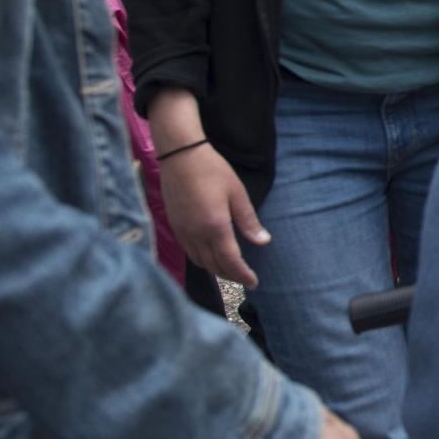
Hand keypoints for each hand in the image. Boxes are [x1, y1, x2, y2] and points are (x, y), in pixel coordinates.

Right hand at [160, 142, 267, 287]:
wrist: (180, 156)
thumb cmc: (213, 171)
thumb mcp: (237, 194)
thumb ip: (249, 221)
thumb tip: (263, 242)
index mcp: (215, 227)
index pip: (230, 261)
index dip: (243, 275)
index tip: (254, 282)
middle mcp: (196, 234)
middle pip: (214, 266)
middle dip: (231, 276)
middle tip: (245, 279)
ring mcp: (183, 232)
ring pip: (200, 262)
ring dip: (216, 270)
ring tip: (231, 271)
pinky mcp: (175, 227)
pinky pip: (189, 252)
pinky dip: (202, 260)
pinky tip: (211, 256)